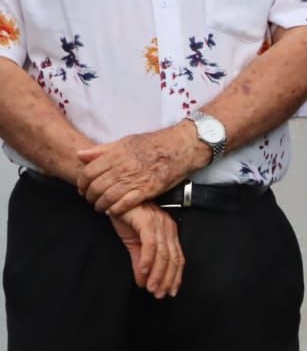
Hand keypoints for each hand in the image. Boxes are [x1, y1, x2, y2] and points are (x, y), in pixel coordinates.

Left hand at [77, 123, 206, 215]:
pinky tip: (112, 210)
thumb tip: (80, 154)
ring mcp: (134, 180)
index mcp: (116, 154)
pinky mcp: (146, 190)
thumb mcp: (126, 141)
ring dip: (100, 205)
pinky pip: (124, 204)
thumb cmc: (155, 142)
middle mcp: (122, 168)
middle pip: (96, 187)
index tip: (82, 187)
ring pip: (107, 198)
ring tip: (99, 206)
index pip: (88, 172)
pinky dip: (115, 209)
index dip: (81, 182)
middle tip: (89, 199)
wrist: (181, 147)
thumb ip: (102, 150)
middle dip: (89, 196)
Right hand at [109, 204, 184, 298]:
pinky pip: (151, 243)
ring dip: (157, 273)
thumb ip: (140, 262)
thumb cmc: (127, 218)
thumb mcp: (134, 244)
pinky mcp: (147, 221)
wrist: (115, 200)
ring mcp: (159, 224)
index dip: (174, 277)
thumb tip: (143, 282)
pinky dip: (148, 259)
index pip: (177, 258)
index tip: (170, 292)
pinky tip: (144, 271)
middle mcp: (168, 228)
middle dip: (167, 279)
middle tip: (159, 294)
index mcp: (169, 233)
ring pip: (163, 253)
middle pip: (172, 258)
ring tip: (151, 287)